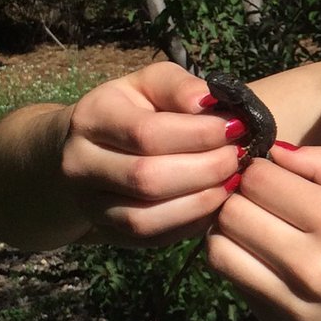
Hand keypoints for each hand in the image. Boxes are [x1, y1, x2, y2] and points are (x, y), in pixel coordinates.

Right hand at [61, 62, 245, 244]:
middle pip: (149, 179)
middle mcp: (80, 164)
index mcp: (92, 118)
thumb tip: (210, 102)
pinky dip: (192, 221)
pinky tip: (217, 200)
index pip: (148, 134)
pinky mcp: (109, 231)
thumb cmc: (135, 109)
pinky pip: (154, 237)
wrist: (89, 149)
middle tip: (240, 156)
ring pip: (147, 217)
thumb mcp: (152, 84)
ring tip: (233, 179)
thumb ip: (180, 87)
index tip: (238, 127)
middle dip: (207, 169)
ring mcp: (90, 204)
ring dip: (202, 200)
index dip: (201, 134)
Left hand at [206, 144, 320, 320]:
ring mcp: (290, 303)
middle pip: (232, 210)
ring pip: (219, 250)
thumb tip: (278, 151)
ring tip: (257, 231)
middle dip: (241, 198)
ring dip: (230, 233)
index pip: (260, 179)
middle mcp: (310, 262)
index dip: (259, 170)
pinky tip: (271, 265)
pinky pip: (238, 287)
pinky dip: (244, 268)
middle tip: (262, 202)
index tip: (272, 176)